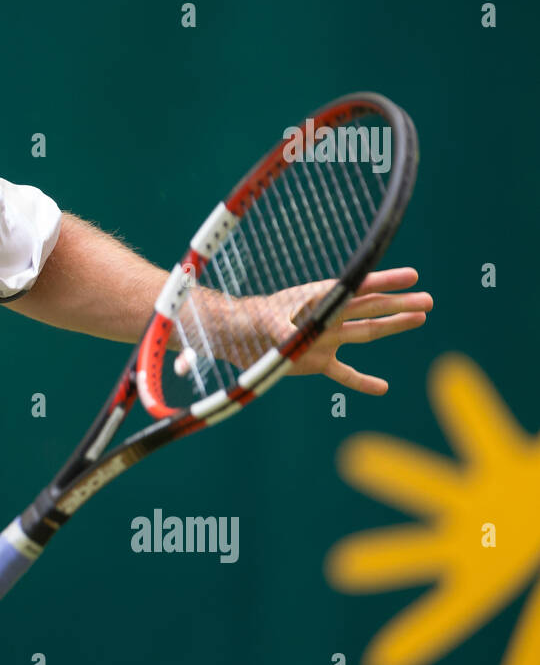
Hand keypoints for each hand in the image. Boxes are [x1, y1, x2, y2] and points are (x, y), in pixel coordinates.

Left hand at [258, 267, 432, 393]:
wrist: (235, 336)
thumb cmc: (250, 318)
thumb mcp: (265, 320)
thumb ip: (281, 328)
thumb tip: (289, 335)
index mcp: (319, 298)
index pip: (357, 287)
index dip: (384, 281)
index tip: (411, 275)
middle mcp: (328, 317)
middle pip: (370, 309)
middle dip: (399, 304)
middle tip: (428, 300)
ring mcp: (325, 339)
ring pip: (366, 333)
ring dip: (392, 327)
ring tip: (421, 318)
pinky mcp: (317, 361)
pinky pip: (344, 374)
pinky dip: (361, 383)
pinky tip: (382, 388)